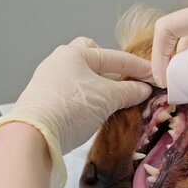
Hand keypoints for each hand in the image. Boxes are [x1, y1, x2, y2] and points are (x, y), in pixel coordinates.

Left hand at [0, 37, 152, 187]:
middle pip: (91, 57)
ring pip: (80, 77)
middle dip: (110, 68)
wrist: (33, 135)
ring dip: (98, 86)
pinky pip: (71, 92)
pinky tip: (92, 112)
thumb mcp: (108, 98)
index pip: (115, 57)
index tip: (154, 77)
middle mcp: (58, 62)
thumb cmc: (72, 108)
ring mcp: (47, 81)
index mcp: (75, 53)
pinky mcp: (42, 100)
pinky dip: (85, 98)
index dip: (138, 68)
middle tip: (123, 82)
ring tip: (112, 101)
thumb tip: (144, 89)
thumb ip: (129, 91)